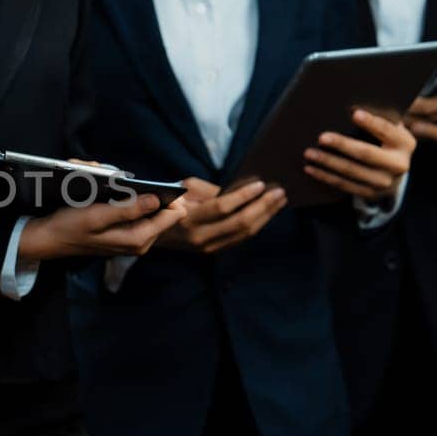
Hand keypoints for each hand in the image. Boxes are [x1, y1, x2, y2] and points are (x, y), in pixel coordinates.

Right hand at [19, 194, 186, 260]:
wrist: (51, 238)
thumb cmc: (71, 226)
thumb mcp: (96, 215)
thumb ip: (128, 210)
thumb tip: (157, 200)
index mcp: (137, 238)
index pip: (173, 215)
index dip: (170, 196)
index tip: (155, 182)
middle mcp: (140, 243)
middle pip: (165, 213)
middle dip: (149, 193)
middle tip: (125, 183)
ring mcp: (134, 240)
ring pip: (152, 212)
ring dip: (137, 196)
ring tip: (113, 188)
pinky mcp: (126, 235)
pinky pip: (139, 214)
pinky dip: (128, 202)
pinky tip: (110, 196)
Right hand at [158, 179, 287, 253]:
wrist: (157, 232)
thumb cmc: (172, 202)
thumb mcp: (185, 189)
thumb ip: (212, 190)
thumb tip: (243, 189)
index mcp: (189, 218)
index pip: (222, 207)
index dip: (244, 196)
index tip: (261, 184)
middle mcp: (200, 237)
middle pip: (240, 223)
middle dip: (263, 206)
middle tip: (279, 192)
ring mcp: (209, 247)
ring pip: (245, 233)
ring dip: (266, 216)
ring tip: (279, 201)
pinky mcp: (215, 251)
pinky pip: (242, 238)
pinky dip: (258, 224)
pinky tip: (268, 212)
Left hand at [304, 110, 415, 199]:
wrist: (394, 170)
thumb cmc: (385, 138)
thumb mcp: (390, 127)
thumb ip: (379, 116)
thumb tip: (350, 104)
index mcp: (405, 143)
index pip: (387, 131)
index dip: (372, 123)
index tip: (354, 113)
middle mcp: (399, 165)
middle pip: (366, 154)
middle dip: (342, 145)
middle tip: (321, 137)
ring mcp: (385, 183)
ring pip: (352, 172)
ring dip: (328, 162)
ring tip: (309, 153)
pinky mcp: (370, 194)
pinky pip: (344, 185)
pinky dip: (325, 176)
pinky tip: (310, 168)